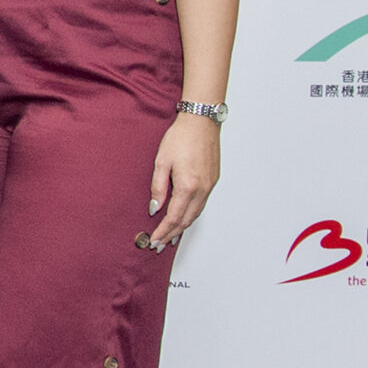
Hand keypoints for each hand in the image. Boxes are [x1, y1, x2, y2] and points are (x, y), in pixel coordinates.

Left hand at [145, 112, 220, 249]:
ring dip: (182, 227)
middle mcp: (202, 189)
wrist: (201, 123)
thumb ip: (158, 188)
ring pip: (195, 214)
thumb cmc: (180, 138)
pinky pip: (201, 204)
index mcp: (188, 186)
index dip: (163, 231)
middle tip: (159, 244)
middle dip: (172, 234)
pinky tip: (183, 218)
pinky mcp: (213, 180)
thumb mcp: (162, 162)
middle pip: (186, 220)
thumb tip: (155, 208)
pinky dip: (191, 215)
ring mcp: (210, 186)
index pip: (174, 217)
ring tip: (170, 236)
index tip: (154, 240)